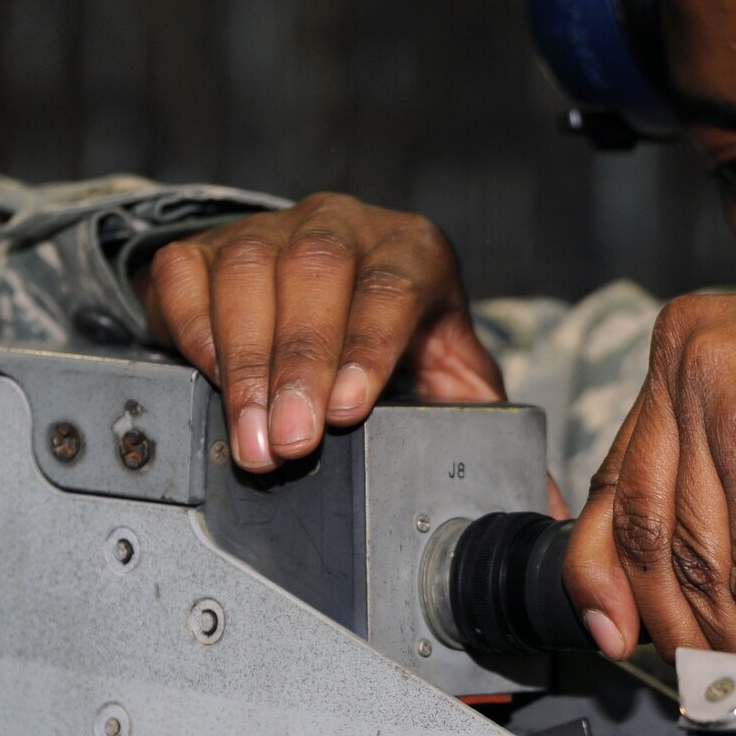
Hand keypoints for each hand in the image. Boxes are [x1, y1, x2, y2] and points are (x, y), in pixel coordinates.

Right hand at [139, 193, 503, 470]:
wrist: (328, 288)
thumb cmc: (398, 339)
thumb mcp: (448, 372)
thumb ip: (485, 427)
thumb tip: (547, 508)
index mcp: (414, 252)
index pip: (394, 288)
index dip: (369, 347)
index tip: (348, 409)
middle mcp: (343, 226)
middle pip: (318, 274)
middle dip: (300, 364)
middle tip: (290, 443)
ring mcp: (272, 229)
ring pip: (250, 273)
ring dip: (248, 362)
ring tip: (252, 437)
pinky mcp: (209, 246)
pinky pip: (189, 275)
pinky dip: (193, 329)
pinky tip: (208, 382)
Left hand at [563, 288, 735, 664]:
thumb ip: (717, 475)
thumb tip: (675, 576)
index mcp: (682, 346)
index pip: (617, 477)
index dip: (604, 568)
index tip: (612, 628)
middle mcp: (687, 358)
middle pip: (646, 522)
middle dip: (663, 617)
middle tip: (688, 672)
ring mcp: (719, 393)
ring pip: (700, 557)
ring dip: (726, 638)